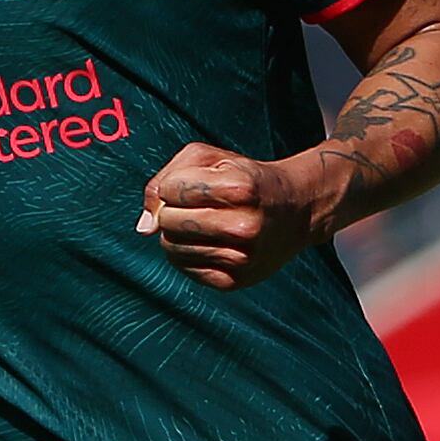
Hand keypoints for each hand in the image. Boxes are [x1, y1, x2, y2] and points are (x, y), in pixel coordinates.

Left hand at [137, 144, 336, 289]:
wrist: (295, 210)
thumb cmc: (245, 178)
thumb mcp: (211, 159)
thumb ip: (167, 178)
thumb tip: (144, 227)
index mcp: (240, 188)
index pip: (171, 190)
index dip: (175, 184)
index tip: (195, 184)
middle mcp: (243, 226)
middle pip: (168, 221)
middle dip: (172, 210)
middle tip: (197, 206)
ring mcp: (240, 258)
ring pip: (171, 247)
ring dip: (177, 233)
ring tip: (202, 224)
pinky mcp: (233, 281)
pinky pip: (183, 267)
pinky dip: (186, 253)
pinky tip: (208, 242)